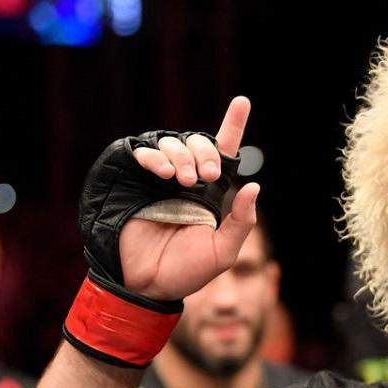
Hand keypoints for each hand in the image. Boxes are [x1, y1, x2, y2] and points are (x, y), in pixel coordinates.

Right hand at [118, 97, 259, 300]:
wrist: (147, 285)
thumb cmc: (186, 272)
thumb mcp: (223, 252)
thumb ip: (241, 222)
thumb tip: (254, 186)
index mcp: (210, 194)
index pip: (223, 153)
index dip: (232, 125)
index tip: (242, 102)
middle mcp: (185, 181)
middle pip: (198, 144)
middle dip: (205, 152)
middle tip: (208, 176)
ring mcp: (158, 180)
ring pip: (171, 143)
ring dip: (181, 155)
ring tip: (182, 180)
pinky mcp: (133, 181)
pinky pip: (143, 152)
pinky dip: (154, 155)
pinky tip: (162, 172)